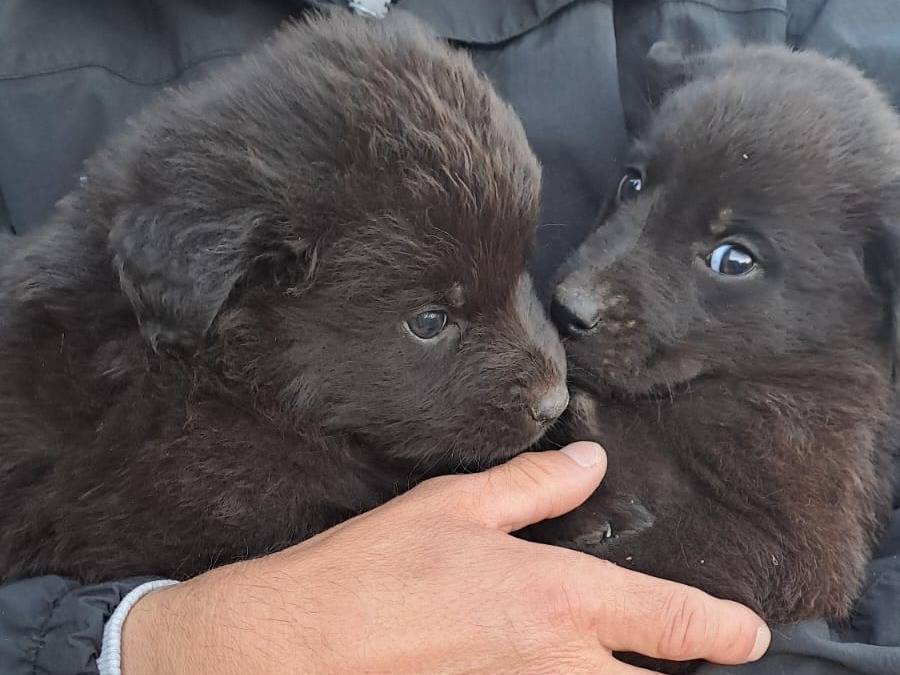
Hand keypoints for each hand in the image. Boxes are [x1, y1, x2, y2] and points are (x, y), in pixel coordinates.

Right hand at [121, 443, 769, 673]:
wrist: (298, 645)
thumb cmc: (370, 570)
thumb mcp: (453, 505)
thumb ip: (533, 486)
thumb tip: (588, 463)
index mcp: (553, 596)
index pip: (667, 620)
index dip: (720, 629)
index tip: (746, 634)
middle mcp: (552, 663)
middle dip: (676, 670)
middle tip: (676, 652)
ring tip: (607, 655)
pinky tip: (545, 661)